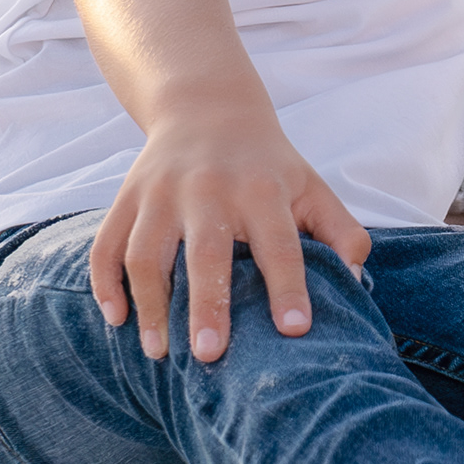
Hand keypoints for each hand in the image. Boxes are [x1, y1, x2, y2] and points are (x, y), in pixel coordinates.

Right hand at [87, 90, 369, 363]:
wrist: (206, 107)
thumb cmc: (267, 164)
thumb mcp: (312, 186)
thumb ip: (341, 231)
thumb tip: (357, 280)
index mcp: (261, 188)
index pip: (279, 242)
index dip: (289, 285)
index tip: (296, 330)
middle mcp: (207, 189)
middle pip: (205, 252)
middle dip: (207, 305)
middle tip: (210, 355)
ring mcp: (160, 193)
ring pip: (145, 252)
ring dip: (150, 305)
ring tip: (160, 353)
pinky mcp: (126, 198)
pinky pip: (107, 244)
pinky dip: (106, 284)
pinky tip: (118, 320)